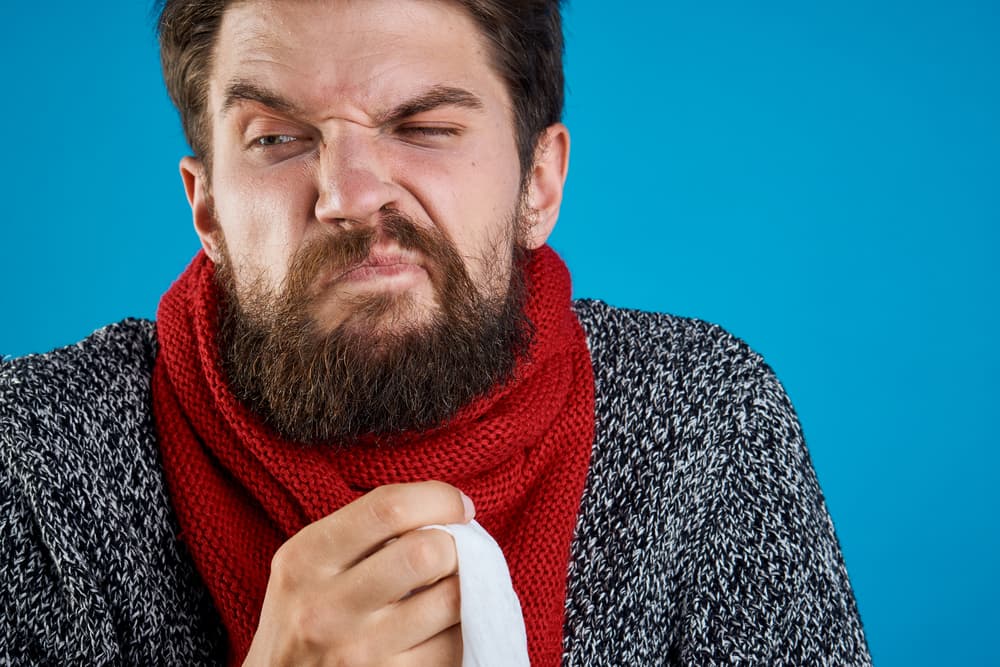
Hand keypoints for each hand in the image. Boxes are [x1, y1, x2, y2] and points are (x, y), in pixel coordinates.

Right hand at [242, 481, 473, 665]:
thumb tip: (450, 510)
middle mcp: (327, 607)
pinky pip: (453, 646)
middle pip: (426, 553)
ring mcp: (358, 652)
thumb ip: (366, 529)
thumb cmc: (306, 611)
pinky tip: (444, 622)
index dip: (439, 499)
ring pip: (451, 601)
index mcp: (306, 559)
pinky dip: (462, 627)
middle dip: (457, 544)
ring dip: (466, 587)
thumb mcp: (311, 561)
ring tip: (450, 585)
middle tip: (455, 550)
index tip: (458, 506)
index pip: (388, 508)